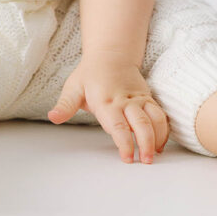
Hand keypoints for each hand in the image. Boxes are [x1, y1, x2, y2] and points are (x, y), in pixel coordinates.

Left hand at [47, 51, 169, 163]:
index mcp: (106, 101)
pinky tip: (161, 143)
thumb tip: (53, 117)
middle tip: (145, 161)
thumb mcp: (73, 87)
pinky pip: (160, 113)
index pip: (118, 125)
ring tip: (155, 154)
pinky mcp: (147, 98)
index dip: (124, 143)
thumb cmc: (90, 74)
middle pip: (141, 123)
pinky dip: (163, 129)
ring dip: (158, 137)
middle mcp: (125, 100)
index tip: (127, 158)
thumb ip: (65, 105)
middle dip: (145, 143)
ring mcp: (138, 98)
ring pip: (154, 117)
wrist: (111, 54)